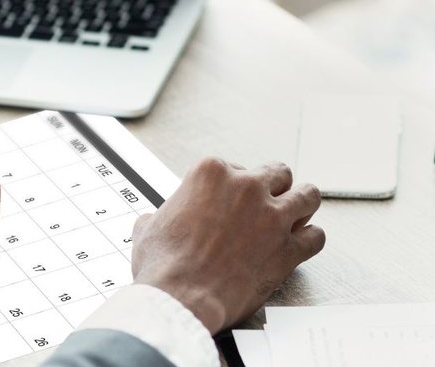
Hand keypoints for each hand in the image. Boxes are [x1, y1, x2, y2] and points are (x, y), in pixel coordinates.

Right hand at [131, 158, 325, 333]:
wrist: (180, 297)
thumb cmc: (164, 264)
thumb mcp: (149, 227)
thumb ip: (161, 215)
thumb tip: (155, 221)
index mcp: (211, 174)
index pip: (235, 167)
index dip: (234, 186)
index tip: (231, 199)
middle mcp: (246, 188)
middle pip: (277, 173)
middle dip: (274, 187)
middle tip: (268, 201)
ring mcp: (272, 217)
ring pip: (308, 195)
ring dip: (302, 204)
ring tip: (297, 213)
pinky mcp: (288, 249)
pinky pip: (316, 237)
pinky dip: (310, 240)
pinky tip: (302, 244)